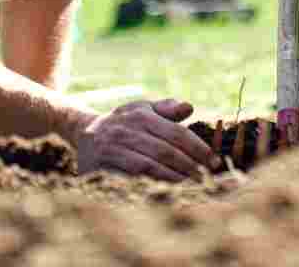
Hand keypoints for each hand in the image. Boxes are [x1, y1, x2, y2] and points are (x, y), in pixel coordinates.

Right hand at [69, 98, 217, 180]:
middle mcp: (124, 130)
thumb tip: (189, 107)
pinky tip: (165, 191)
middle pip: (165, 151)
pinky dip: (149, 185)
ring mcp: (110, 149)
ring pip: (148, 166)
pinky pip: (128, 179)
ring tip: (191, 186)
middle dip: (190, 166)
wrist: (84, 132)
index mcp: (140, 115)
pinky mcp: (99, 168)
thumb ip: (167, 108)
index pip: (176, 133)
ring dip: (173, 178)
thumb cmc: (125, 122)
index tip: (214, 161)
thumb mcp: (143, 109)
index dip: (198, 148)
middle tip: (207, 178)